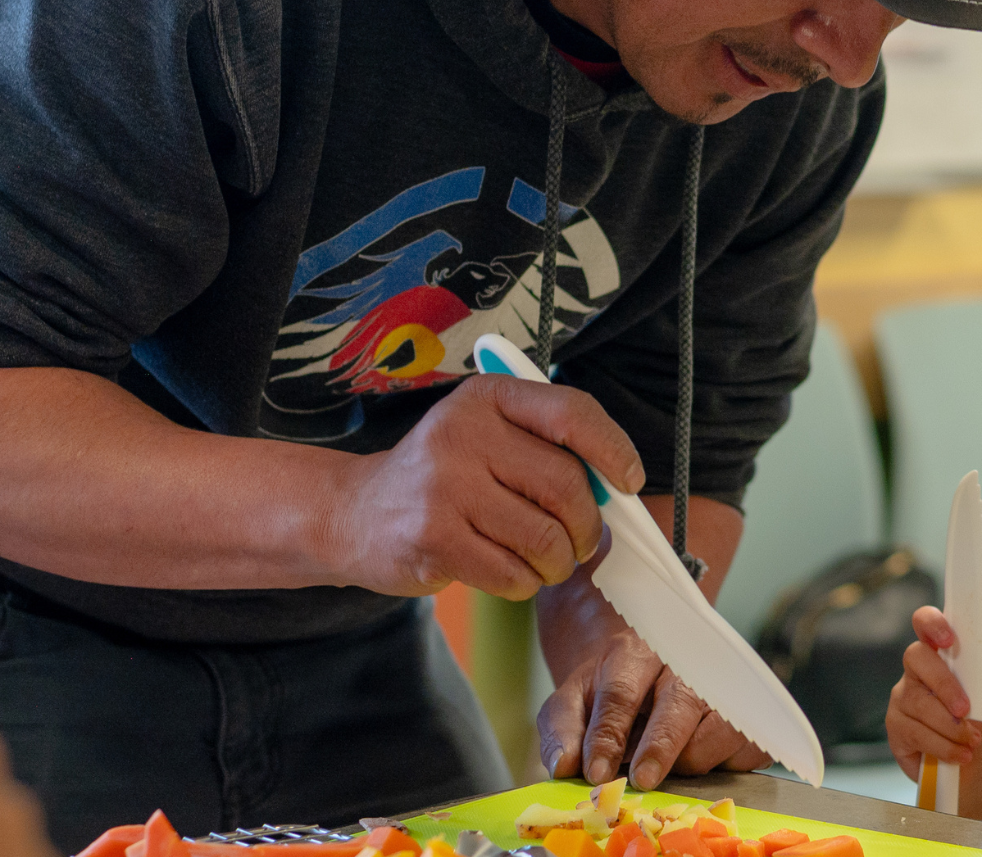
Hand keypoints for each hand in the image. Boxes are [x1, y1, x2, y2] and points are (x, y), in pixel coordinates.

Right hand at [323, 375, 645, 598]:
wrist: (351, 512)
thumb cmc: (440, 476)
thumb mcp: (483, 434)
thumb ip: (543, 445)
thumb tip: (616, 486)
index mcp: (486, 398)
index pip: (572, 413)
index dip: (613, 449)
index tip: (629, 480)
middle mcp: (463, 434)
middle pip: (567, 486)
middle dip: (587, 525)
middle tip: (581, 540)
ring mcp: (444, 488)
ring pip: (545, 538)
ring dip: (558, 561)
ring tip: (544, 560)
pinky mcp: (433, 540)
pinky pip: (514, 574)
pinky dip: (525, 582)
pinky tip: (509, 572)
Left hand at [537, 625, 770, 789]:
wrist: (651, 667)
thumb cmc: (612, 689)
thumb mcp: (575, 698)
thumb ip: (561, 728)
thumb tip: (562, 766)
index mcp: (636, 653)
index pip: (621, 693)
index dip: (609, 735)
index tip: (597, 772)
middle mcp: (685, 663)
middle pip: (678, 704)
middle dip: (659, 747)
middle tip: (641, 779)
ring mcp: (723, 687)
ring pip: (713, 733)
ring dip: (687, 760)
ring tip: (665, 764)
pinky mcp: (749, 717)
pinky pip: (743, 750)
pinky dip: (722, 766)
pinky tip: (699, 758)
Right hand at [885, 606, 981, 823]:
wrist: (976, 770)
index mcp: (941, 655)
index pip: (925, 623)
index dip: (932, 623)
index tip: (949, 640)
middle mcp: (916, 671)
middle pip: (917, 657)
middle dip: (945, 685)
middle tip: (966, 710)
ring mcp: (902, 697)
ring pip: (919, 702)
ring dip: (950, 726)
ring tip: (972, 742)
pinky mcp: (895, 726)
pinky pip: (915, 731)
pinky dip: (942, 746)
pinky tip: (959, 755)